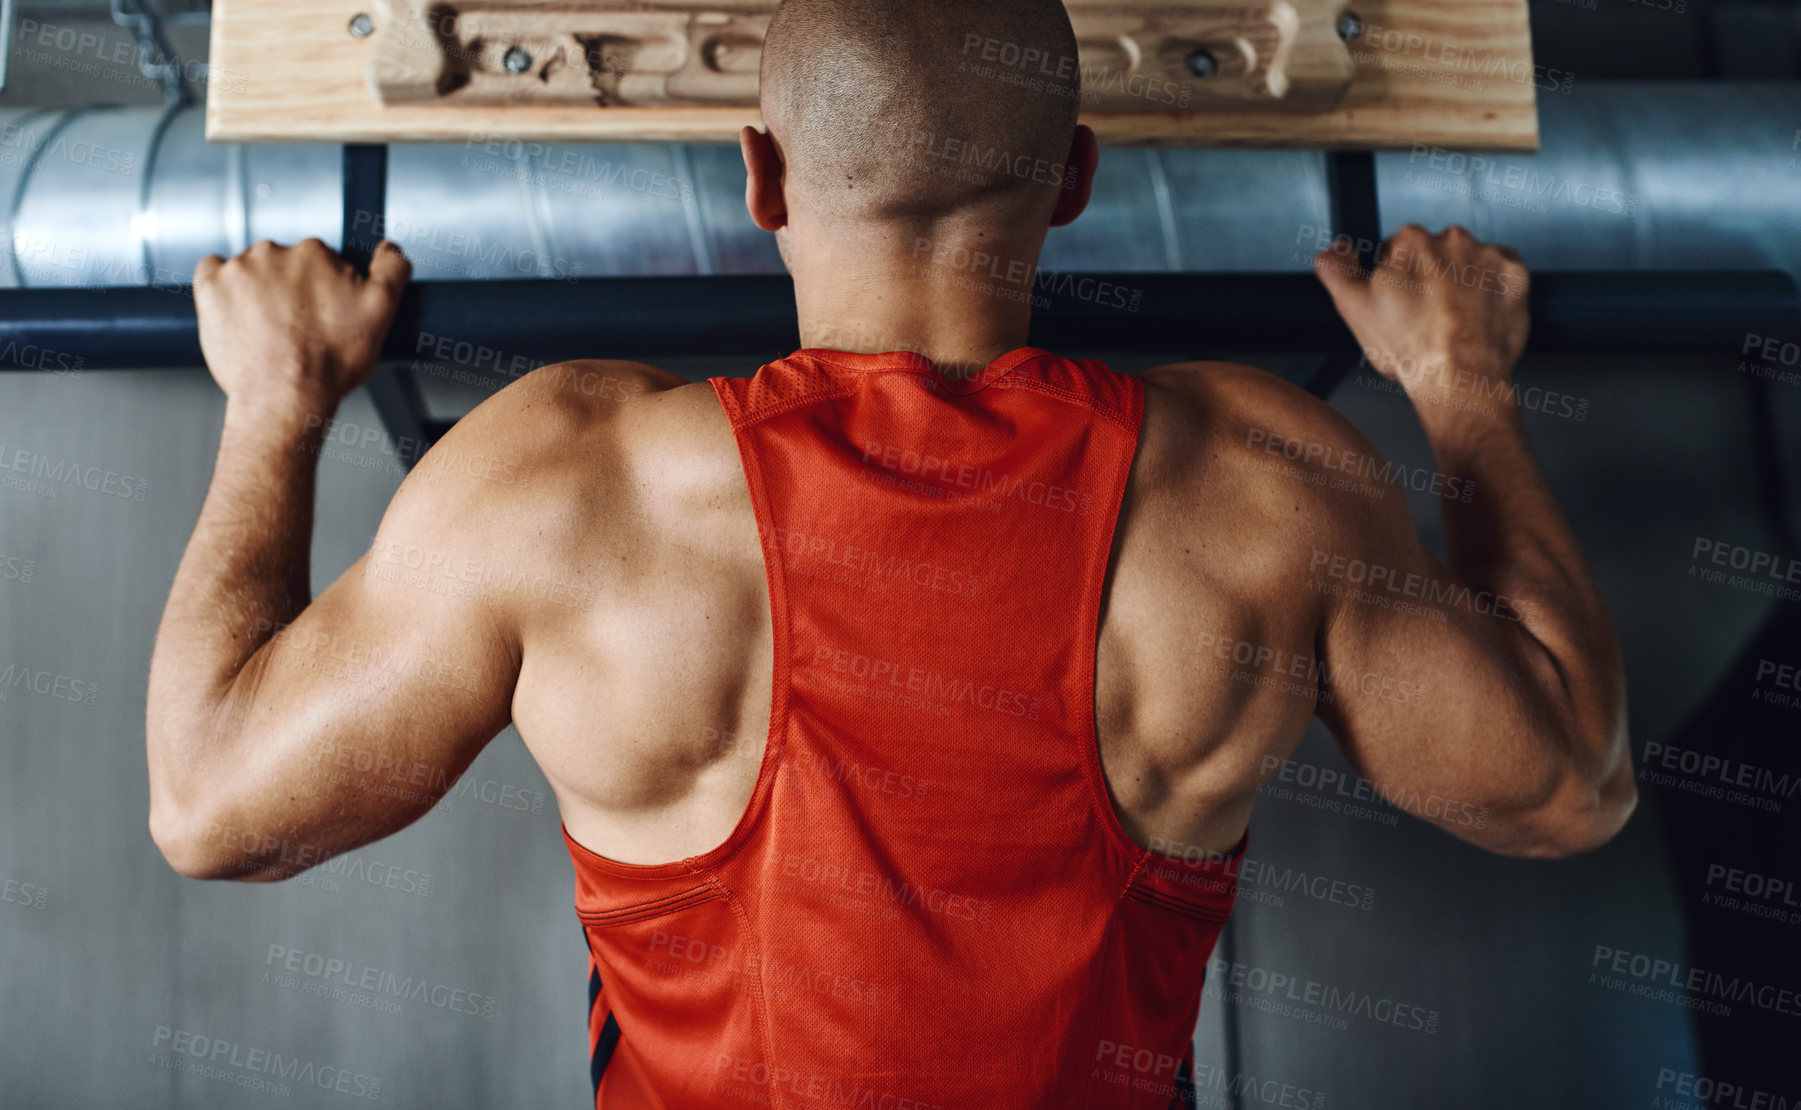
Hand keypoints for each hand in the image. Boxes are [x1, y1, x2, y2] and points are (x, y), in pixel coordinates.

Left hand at [194, 239, 411, 422]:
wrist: (285, 396)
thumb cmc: (330, 362)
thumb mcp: (382, 312)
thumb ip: (392, 270)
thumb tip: (389, 249)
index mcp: (315, 253)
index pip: (320, 261)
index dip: (325, 290)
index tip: (323, 314)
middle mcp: (275, 252)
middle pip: (284, 264)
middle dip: (290, 290)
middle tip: (296, 329)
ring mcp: (239, 268)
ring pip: (250, 270)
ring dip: (258, 292)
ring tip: (268, 330)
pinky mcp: (210, 286)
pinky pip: (211, 271)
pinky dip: (221, 287)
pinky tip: (235, 313)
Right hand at [1314, 225, 1529, 396]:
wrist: (1459, 379)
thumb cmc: (1410, 349)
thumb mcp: (1354, 308)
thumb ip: (1336, 270)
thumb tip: (1332, 251)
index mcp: (1410, 241)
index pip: (1395, 251)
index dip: (1393, 282)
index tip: (1399, 305)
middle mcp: (1452, 239)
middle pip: (1434, 254)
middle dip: (1429, 279)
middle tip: (1425, 318)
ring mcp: (1487, 256)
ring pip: (1468, 264)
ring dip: (1461, 284)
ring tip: (1453, 322)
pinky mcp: (1515, 276)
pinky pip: (1501, 274)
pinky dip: (1491, 291)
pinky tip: (1477, 315)